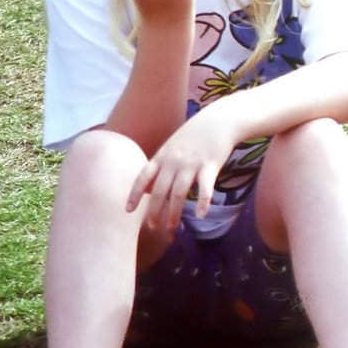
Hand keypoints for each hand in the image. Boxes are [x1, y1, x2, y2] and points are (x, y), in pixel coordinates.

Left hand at [126, 105, 238, 230]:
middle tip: (152, 227)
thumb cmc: (195, 134)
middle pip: (159, 191)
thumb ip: (161, 164)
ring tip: (171, 227)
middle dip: (154, 211)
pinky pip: (205, 188)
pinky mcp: (210, 166)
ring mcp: (192, 164)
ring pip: (179, 193)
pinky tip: (201, 215)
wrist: (219, 120)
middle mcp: (173, 162)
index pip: (142, 178)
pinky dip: (203, 202)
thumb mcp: (172, 146)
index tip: (128, 211)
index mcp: (162, 156)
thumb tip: (148, 185)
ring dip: (174, 212)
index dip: (134, 195)